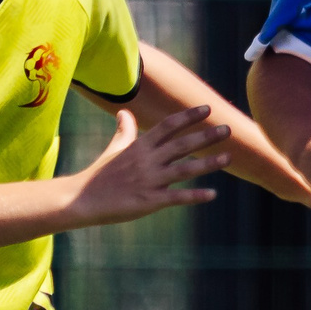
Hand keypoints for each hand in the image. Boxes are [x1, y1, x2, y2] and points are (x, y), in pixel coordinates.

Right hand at [66, 106, 235, 225]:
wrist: (82, 199)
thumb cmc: (99, 175)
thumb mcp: (114, 149)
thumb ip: (124, 131)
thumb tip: (124, 112)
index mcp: (140, 147)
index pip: (168, 126)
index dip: (188, 116)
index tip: (207, 108)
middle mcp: (147, 161)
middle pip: (181, 145)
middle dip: (205, 136)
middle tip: (228, 129)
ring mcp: (149, 181)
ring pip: (184, 170)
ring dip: (207, 164)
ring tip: (228, 157)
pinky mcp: (149, 201)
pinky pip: (176, 197)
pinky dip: (195, 196)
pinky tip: (212, 194)